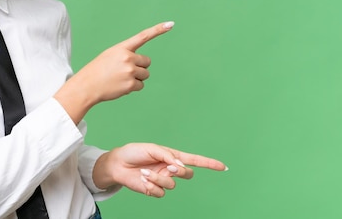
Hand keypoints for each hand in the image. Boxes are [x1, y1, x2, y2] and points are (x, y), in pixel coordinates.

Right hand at [54, 22, 173, 122]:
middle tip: (125, 71)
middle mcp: (127, 57)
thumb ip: (126, 55)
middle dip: (140, 67)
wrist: (87, 85)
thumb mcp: (110, 56)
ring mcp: (130, 71)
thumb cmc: (98, 70)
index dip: (158, 30)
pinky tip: (120, 86)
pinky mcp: (131, 84)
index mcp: (122, 48)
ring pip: (145, 75)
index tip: (170, 24)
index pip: (143, 36)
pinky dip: (133, 88)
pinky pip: (140, 86)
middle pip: (147, 62)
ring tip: (120, 79)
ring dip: (136, 78)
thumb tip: (143, 66)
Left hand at [93, 143, 226, 197]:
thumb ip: (168, 156)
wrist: (118, 164)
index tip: (223, 167)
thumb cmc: (135, 152)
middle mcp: (170, 169)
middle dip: (180, 171)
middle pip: (187, 174)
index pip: (195, 161)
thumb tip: (180, 166)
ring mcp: (163, 180)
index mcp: (172, 156)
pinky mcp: (154, 190)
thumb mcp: (153, 149)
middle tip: (169, 167)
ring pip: (172, 184)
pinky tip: (143, 180)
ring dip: (159, 178)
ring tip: (145, 172)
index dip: (209, 164)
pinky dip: (151, 186)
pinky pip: (160, 192)